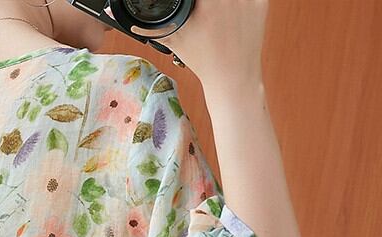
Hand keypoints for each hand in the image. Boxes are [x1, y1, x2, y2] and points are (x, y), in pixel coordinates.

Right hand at [126, 0, 267, 90]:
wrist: (233, 77)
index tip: (190, 2)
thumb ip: (149, 27)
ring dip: (221, 0)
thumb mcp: (173, 40)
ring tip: (216, 11)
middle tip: (202, 7)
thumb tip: (126, 20)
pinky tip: (232, 12)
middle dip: (204, 0)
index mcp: (206, 4)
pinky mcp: (262, 1)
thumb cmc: (202, 60)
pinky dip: (239, 0)